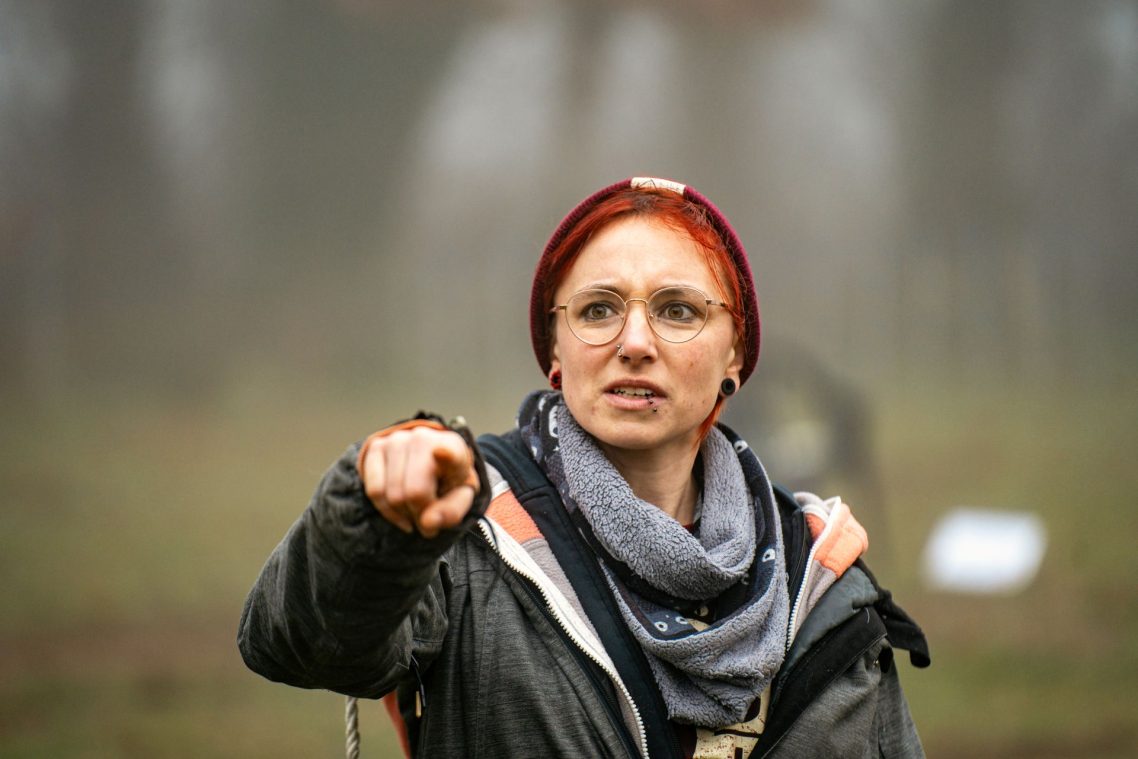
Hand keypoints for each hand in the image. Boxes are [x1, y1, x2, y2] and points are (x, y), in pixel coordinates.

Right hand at [358, 425, 478, 538]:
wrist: (431, 460)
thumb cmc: (447, 480)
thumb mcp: (459, 497)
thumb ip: (450, 512)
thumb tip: (427, 524)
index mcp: (453, 448)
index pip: (449, 453)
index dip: (445, 455)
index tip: (440, 452)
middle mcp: (423, 438)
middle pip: (413, 493)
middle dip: (419, 514)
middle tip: (427, 517)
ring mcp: (396, 440)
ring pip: (391, 495)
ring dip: (403, 513)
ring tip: (415, 510)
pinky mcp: (376, 446)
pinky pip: (374, 491)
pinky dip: (386, 510)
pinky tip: (399, 512)